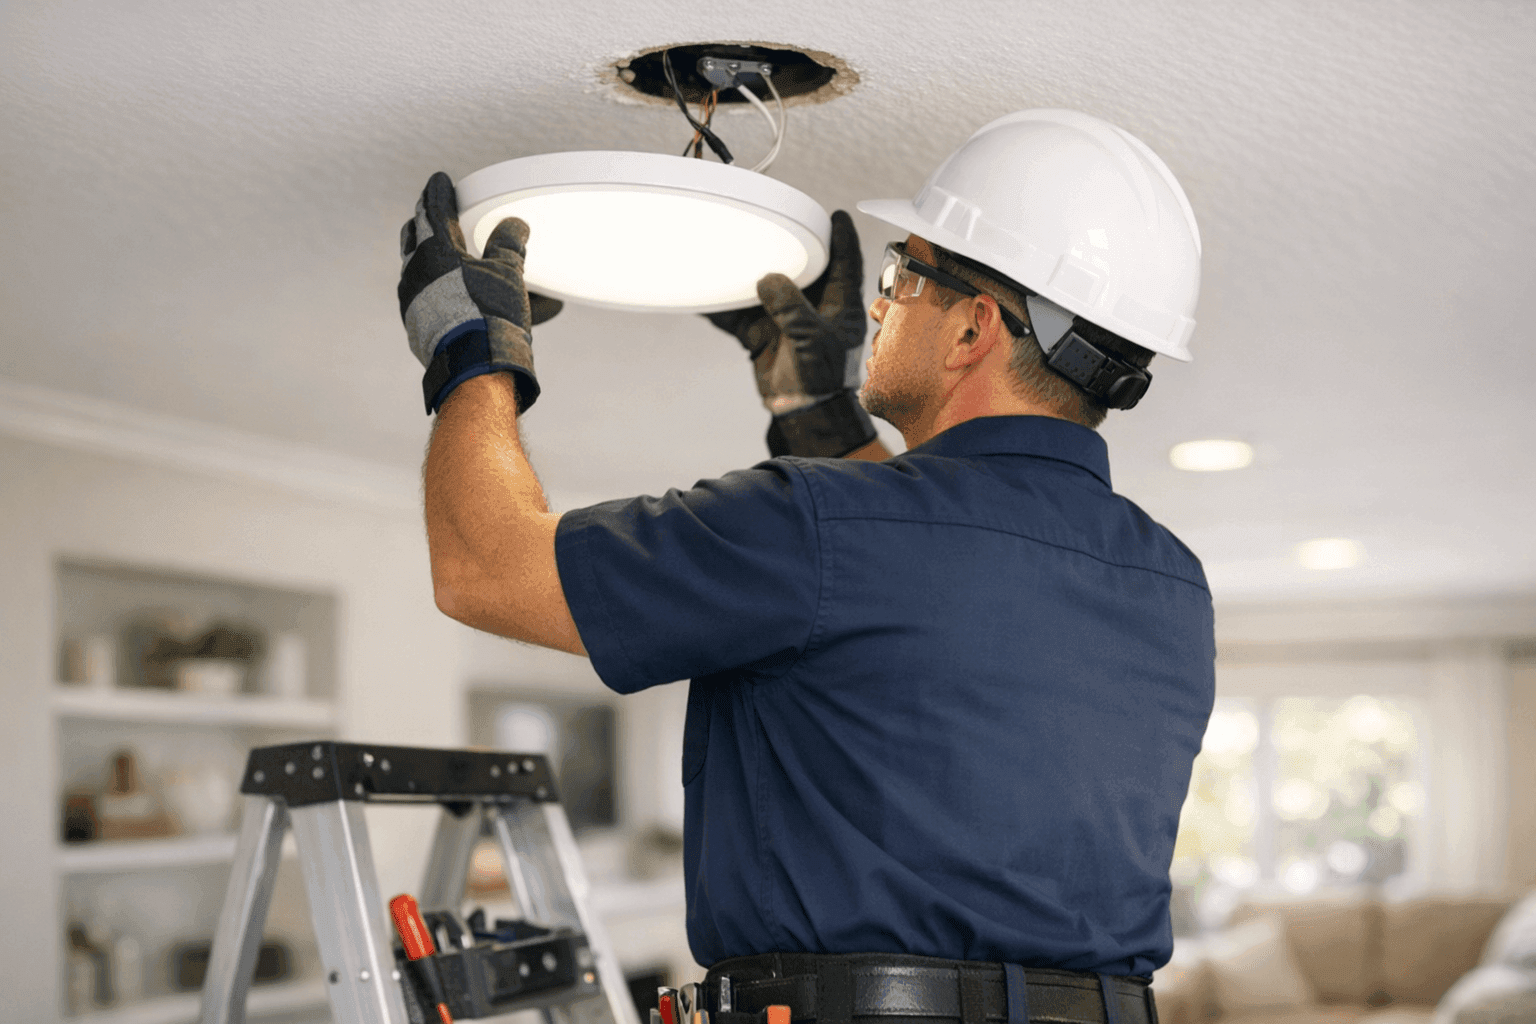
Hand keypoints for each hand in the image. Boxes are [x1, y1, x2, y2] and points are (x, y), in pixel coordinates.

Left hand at [398, 172, 562, 414]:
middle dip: (423, 219)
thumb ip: (509, 243)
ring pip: (414, 266)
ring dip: (427, 254)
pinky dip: (433, 284)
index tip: (440, 180)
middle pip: (413, 234)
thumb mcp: (508, 273)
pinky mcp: (415, 324)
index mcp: (435, 250)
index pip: (432, 208)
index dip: (438, 191)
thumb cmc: (491, 316)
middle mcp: (415, 272)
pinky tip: (448, 292)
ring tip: (444, 253)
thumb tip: (514, 224)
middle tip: (433, 211)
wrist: (475, 367)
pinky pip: (420, 294)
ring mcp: (411, 300)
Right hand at [706, 210, 865, 414]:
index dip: (842, 236)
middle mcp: (812, 306)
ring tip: (732, 249)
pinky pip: (739, 315)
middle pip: (803, 267)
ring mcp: (785, 319)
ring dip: (748, 273)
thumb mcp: (811, 339)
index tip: (838, 214)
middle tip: (780, 220)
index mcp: (838, 304)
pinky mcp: (762, 333)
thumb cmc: (821, 379)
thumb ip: (791, 308)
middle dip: (790, 246)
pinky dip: (721, 307)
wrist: (801, 413)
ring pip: (765, 287)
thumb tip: (767, 278)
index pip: (845, 263)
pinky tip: (704, 296)